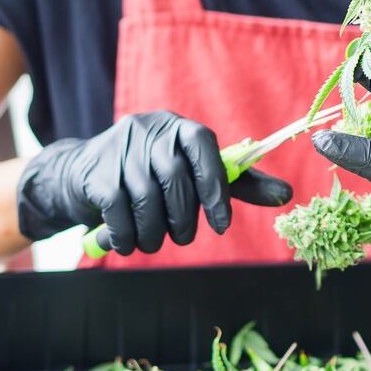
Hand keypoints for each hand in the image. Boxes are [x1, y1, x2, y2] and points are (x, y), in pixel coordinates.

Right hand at [17, 111, 291, 254]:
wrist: (83, 175)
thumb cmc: (152, 176)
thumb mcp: (196, 174)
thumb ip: (239, 184)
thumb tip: (287, 195)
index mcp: (180, 128)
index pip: (204, 147)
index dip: (216, 188)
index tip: (222, 225)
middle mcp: (150, 131)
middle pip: (176, 180)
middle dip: (183, 220)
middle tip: (184, 238)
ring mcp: (119, 150)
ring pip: (146, 200)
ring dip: (155, 233)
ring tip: (156, 242)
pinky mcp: (95, 174)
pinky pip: (118, 211)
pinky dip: (126, 236)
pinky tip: (129, 242)